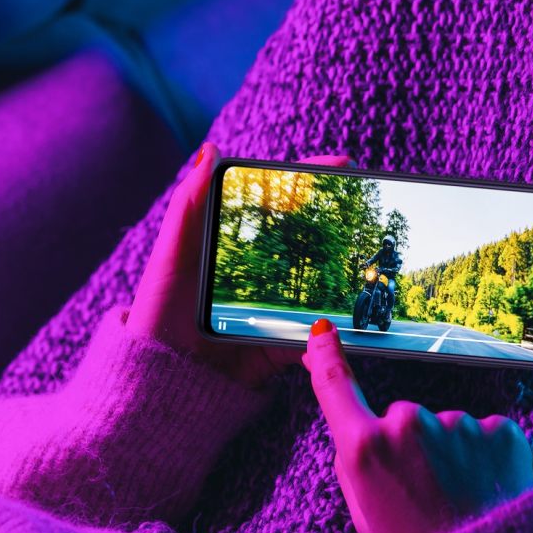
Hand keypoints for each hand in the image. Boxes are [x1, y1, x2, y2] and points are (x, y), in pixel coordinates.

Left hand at [126, 142, 353, 388]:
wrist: (160, 381)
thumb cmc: (158, 313)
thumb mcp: (171, 256)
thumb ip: (188, 205)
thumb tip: (210, 150)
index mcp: (232, 247)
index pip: (276, 205)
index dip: (308, 181)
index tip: (341, 164)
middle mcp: (258, 275)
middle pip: (307, 243)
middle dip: (340, 227)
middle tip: (370, 206)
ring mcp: (272, 310)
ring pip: (319, 290)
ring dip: (345, 280)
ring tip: (373, 262)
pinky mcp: (278, 347)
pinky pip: (312, 341)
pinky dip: (329, 338)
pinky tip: (347, 326)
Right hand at [300, 319, 532, 532]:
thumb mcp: (361, 509)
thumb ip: (352, 460)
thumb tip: (351, 425)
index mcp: (365, 447)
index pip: (336, 385)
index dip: (326, 355)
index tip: (322, 333)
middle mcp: (408, 424)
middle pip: (402, 418)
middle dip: (410, 444)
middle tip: (423, 490)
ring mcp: (456, 424)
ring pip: (445, 428)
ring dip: (450, 453)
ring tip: (458, 496)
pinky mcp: (498, 429)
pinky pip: (482, 433)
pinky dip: (483, 455)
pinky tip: (484, 486)